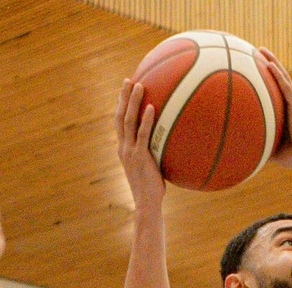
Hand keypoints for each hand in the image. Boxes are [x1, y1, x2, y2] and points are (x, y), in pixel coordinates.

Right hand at [115, 79, 164, 205]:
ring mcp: (129, 151)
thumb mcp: (152, 167)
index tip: (125, 91)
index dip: (120, 106)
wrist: (146, 204)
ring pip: (127, 121)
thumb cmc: (152, 188)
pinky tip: (153, 107)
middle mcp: (123, 147)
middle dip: (122, 97)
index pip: (119, 123)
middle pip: (119, 117)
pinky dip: (146, 119)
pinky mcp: (139, 157)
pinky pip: (142, 134)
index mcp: (124, 149)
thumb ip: (156, 153)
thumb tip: (172, 143)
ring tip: (138, 85)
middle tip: (128, 80)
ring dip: (132, 102)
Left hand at [258, 48, 291, 172]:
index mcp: (286, 112)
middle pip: (279, 78)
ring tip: (262, 49)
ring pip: (283, 78)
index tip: (256, 65)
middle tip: (257, 50)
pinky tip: (269, 65)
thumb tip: (239, 147)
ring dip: (273, 62)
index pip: (276, 89)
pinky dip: (278, 75)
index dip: (268, 76)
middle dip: (270, 62)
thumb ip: (258, 142)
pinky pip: (286, 88)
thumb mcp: (270, 148)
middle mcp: (291, 104)